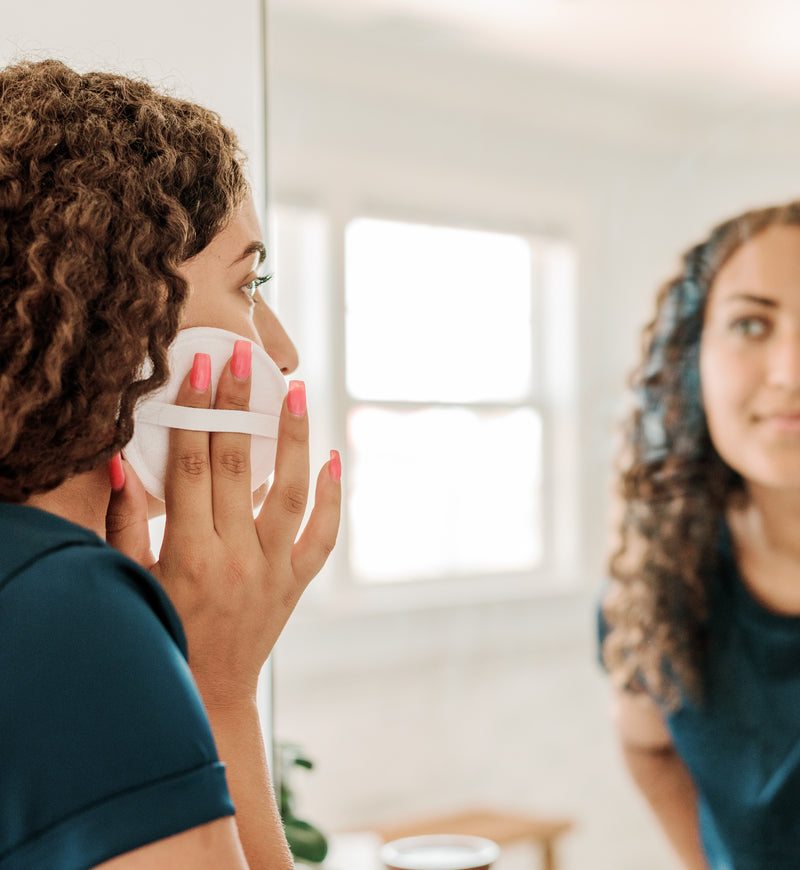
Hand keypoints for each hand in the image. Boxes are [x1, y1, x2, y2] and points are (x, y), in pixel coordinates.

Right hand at [106, 344, 340, 708]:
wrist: (208, 695)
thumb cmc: (162, 631)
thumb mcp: (132, 580)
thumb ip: (124, 521)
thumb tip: (117, 460)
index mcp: (189, 554)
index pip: (192, 467)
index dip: (195, 413)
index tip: (200, 368)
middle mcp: (238, 557)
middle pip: (239, 467)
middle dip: (239, 405)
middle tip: (244, 356)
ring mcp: (275, 570)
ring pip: (291, 492)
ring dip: (295, 438)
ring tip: (296, 390)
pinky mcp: (297, 582)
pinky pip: (323, 535)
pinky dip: (334, 498)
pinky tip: (334, 459)